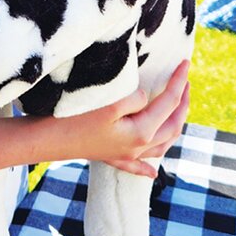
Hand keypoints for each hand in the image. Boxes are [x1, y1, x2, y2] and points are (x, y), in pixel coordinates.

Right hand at [84, 60, 191, 177]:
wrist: (49, 140)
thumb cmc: (77, 119)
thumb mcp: (109, 103)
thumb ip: (135, 99)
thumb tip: (145, 98)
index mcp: (141, 132)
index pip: (168, 102)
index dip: (178, 81)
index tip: (185, 63)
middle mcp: (138, 147)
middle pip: (172, 125)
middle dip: (183, 103)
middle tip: (186, 81)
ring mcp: (126, 155)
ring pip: (161, 146)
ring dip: (174, 126)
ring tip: (179, 110)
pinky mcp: (112, 157)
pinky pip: (137, 166)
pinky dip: (148, 167)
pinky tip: (154, 173)